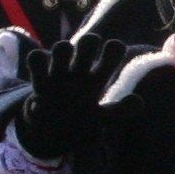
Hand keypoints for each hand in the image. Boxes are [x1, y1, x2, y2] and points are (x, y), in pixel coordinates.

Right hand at [10, 32, 128, 158]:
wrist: (53, 132)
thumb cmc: (82, 120)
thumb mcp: (102, 119)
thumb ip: (120, 111)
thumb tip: (139, 102)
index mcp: (98, 77)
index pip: (113, 49)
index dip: (113, 50)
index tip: (107, 63)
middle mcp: (80, 70)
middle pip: (88, 41)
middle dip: (88, 44)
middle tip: (84, 63)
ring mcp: (59, 73)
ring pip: (62, 46)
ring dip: (62, 52)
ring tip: (60, 73)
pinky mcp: (39, 79)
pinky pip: (36, 57)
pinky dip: (38, 63)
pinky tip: (42, 85)